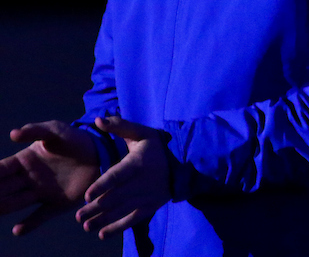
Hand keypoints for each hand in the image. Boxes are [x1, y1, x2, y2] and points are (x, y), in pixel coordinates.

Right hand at [0, 120, 99, 235]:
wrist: (100, 152)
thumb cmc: (75, 139)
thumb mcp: (55, 130)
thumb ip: (35, 130)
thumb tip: (12, 134)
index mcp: (23, 162)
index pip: (0, 170)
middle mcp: (28, 180)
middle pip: (3, 189)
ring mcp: (41, 193)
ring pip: (16, 203)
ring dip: (3, 208)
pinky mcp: (57, 204)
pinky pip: (39, 216)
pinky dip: (29, 224)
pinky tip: (18, 230)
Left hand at [76, 117, 170, 239]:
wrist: (182, 165)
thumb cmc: (156, 148)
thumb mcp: (142, 133)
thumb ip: (120, 126)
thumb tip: (98, 120)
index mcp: (137, 163)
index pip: (118, 176)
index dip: (103, 186)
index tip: (87, 195)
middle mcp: (142, 182)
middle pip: (116, 197)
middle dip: (96, 208)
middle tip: (79, 217)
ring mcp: (146, 197)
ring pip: (122, 210)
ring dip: (103, 220)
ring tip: (87, 226)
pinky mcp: (150, 207)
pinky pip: (133, 219)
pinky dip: (118, 228)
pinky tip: (103, 234)